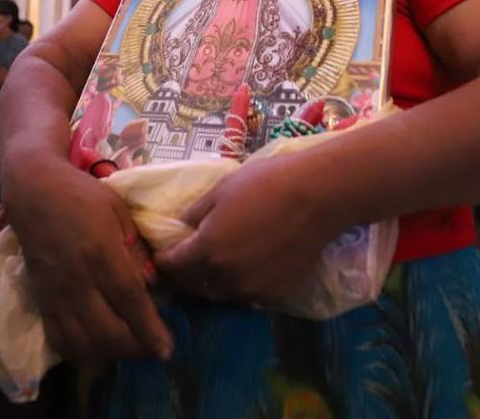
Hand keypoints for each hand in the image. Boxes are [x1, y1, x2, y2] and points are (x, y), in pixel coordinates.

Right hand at [1, 157, 171, 362]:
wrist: (33, 193)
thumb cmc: (81, 195)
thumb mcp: (118, 210)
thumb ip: (135, 249)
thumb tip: (153, 284)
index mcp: (100, 252)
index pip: (129, 299)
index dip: (149, 328)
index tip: (166, 349)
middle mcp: (76, 280)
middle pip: (107, 331)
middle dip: (135, 348)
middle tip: (153, 348)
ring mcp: (56, 294)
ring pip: (83, 343)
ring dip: (110, 354)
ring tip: (130, 348)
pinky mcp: (41, 301)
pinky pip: (59, 339)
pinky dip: (80, 352)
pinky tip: (98, 347)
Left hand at [154, 153, 337, 302]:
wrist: (317, 197)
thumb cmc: (266, 183)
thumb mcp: (221, 189)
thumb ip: (196, 213)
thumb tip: (183, 227)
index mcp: (206, 250)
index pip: (172, 267)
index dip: (163, 262)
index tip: (162, 256)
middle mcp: (225, 278)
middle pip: (194, 286)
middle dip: (184, 275)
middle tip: (183, 263)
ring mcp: (253, 290)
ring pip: (221, 294)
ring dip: (212, 282)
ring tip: (215, 266)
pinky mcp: (277, 294)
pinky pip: (249, 295)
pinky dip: (242, 285)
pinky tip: (247, 268)